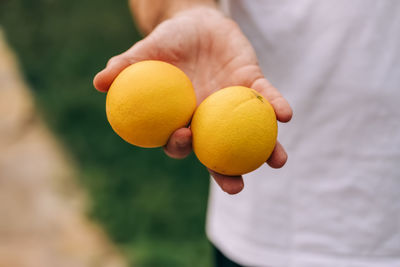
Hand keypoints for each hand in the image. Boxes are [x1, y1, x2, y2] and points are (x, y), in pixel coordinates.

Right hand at [93, 7, 291, 193]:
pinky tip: (285, 115)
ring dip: (266, 148)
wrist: (196, 22)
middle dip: (228, 171)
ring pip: (250, 132)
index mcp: (183, 117)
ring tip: (277, 160)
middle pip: (219, 151)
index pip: (182, 142)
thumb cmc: (167, 42)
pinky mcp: (253, 85)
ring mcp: (233, 104)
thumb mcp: (144, 52)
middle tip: (235, 186)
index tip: (183, 139)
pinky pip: (266, 98)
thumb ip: (125, 67)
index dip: (182, 147)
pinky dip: (275, 106)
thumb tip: (99, 82)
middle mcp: (210, 118)